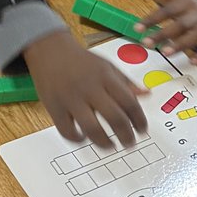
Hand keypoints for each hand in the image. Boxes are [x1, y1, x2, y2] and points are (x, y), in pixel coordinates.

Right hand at [23, 29, 147, 148]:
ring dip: (104, 143)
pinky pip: (67, 131)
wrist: (49, 50)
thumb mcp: (107, 66)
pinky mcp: (54, 108)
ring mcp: (70, 99)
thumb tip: (147, 94)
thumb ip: (126, 82)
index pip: (129, 102)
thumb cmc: (82, 61)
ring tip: (111, 146)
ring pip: (91, 128)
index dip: (139, 120)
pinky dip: (78, 139)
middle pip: (114, 118)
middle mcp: (89, 88)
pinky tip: (84, 137)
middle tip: (130, 143)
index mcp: (105, 77)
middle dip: (127, 136)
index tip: (142, 130)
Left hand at [132, 0, 196, 62]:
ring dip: (181, 44)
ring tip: (165, 53)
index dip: (152, 19)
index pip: (167, 11)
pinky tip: (192, 61)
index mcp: (185, 3)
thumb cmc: (187, 6)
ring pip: (195, 36)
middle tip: (146, 43)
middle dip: (164, 34)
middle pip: (180, 25)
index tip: (137, 28)